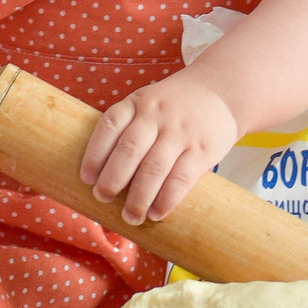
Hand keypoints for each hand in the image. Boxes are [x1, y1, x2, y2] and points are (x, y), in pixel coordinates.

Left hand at [79, 72, 240, 225]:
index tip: (86, 178)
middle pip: (129, 149)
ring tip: (130, 217)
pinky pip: (181, 178)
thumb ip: (129, 128)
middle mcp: (157, 115)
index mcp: (138, 102)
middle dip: (112, 179)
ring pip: (154, 168)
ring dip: (138, 197)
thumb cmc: (175, 105)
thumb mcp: (148, 102)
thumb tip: (102, 175)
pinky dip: (167, 198)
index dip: (95, 153)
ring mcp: (180, 132)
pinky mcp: (202, 149)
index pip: (110, 125)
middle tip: (102, 199)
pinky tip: (156, 213)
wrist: (222, 90)